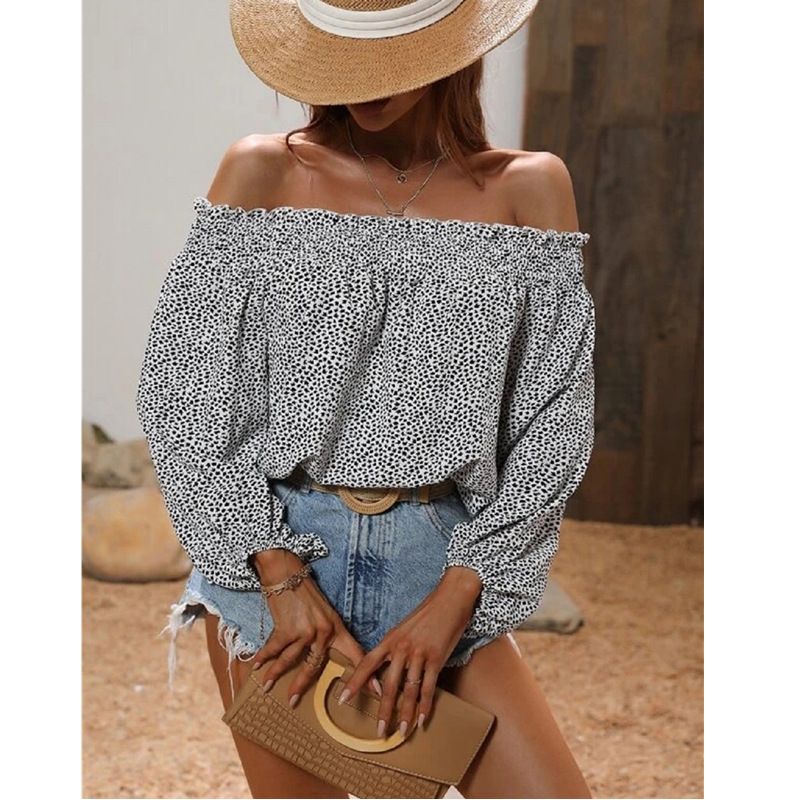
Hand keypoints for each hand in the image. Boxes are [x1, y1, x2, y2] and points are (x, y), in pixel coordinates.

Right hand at [250, 550, 381, 706]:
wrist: (287, 574)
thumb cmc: (306, 594)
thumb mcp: (325, 613)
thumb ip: (327, 634)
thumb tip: (324, 655)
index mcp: (336, 628)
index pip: (355, 653)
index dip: (366, 675)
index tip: (377, 694)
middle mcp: (323, 632)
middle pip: (313, 667)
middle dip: (300, 686)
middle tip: (292, 703)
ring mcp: (305, 631)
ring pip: (290, 661)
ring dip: (275, 675)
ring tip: (266, 688)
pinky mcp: (287, 628)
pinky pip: (274, 649)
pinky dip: (263, 658)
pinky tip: (256, 666)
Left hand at [337, 566, 481, 737]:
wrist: (449, 598)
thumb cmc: (427, 613)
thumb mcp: (404, 628)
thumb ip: (394, 647)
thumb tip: (386, 668)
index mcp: (390, 639)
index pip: (367, 663)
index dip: (355, 682)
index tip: (343, 699)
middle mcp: (402, 648)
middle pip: (389, 685)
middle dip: (384, 711)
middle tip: (379, 731)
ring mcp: (419, 653)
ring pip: (409, 690)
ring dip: (405, 713)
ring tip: (401, 731)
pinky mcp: (437, 657)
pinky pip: (429, 686)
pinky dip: (426, 705)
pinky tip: (422, 719)